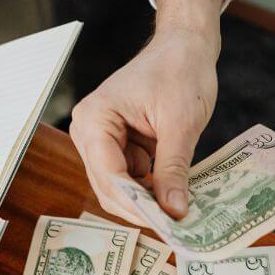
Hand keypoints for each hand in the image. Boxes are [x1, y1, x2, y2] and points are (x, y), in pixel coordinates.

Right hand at [69, 0, 223, 223]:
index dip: (138, 206)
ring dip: (148, 202)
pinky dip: (152, 190)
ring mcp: (101, 141)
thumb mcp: (181, 123)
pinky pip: (132, 179)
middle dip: (142, 209)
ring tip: (179, 215)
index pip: (110, 176)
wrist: (185, 45)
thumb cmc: (180, 71)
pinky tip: (175, 196)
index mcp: (94, 120)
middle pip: (110, 188)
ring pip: (120, 188)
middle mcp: (88, 132)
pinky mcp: (118, 147)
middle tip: (176, 229)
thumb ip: (173, 169)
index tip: (168, 226)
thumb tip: (174, 213)